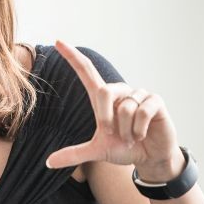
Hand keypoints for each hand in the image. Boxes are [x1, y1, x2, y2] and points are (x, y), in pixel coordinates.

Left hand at [45, 40, 183, 181]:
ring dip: (126, 130)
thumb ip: (74, 154)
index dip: (72, 57)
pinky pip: (143, 111)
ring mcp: (139, 94)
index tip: (58, 41)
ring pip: (126, 107)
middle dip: (107, 118)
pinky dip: (139, 129)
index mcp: (103, 99)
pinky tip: (142, 134)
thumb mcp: (97, 152)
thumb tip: (48, 162)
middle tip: (113, 134)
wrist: (149, 158)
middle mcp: (120, 92)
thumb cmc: (124, 148)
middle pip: (105, 90)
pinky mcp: (155, 101)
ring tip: (132, 136)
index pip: (86, 71)